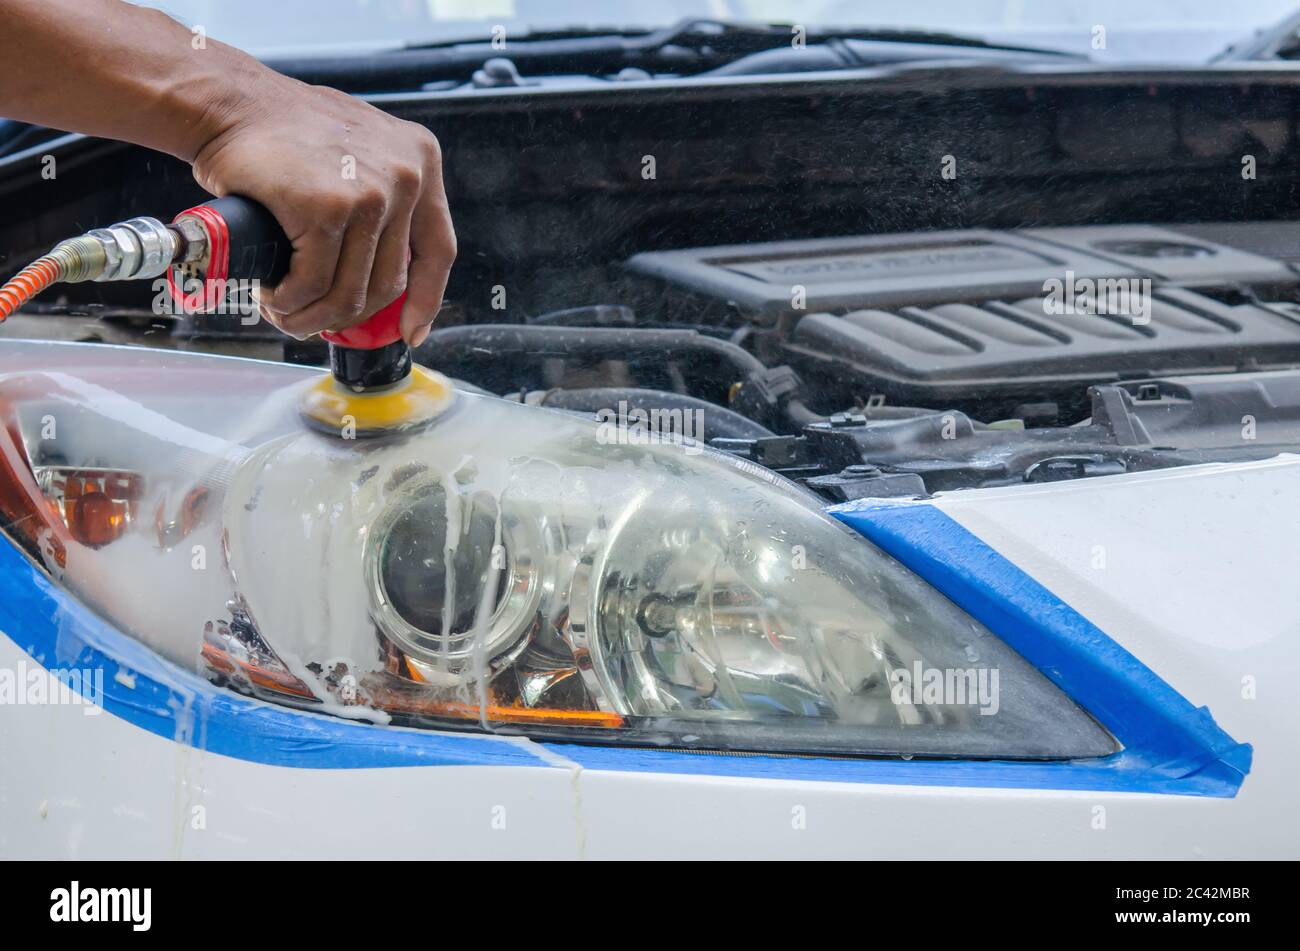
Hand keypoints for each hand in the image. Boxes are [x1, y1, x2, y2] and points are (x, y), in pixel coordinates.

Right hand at [190, 74, 454, 345]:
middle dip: (346, 314)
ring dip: (312, 315)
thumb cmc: (281, 130)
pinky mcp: (329, 209)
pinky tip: (271, 293)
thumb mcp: (358, 151)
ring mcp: (370, 194)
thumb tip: (388, 274)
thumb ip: (383, 200)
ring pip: (351, 292)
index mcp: (420, 161)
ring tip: (283, 309)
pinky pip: (313, 283)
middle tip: (310, 317)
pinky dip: (288, 300)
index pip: (438, 250)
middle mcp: (406, 176)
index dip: (426, 301)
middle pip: (389, 282)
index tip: (412, 330)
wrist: (228, 102)